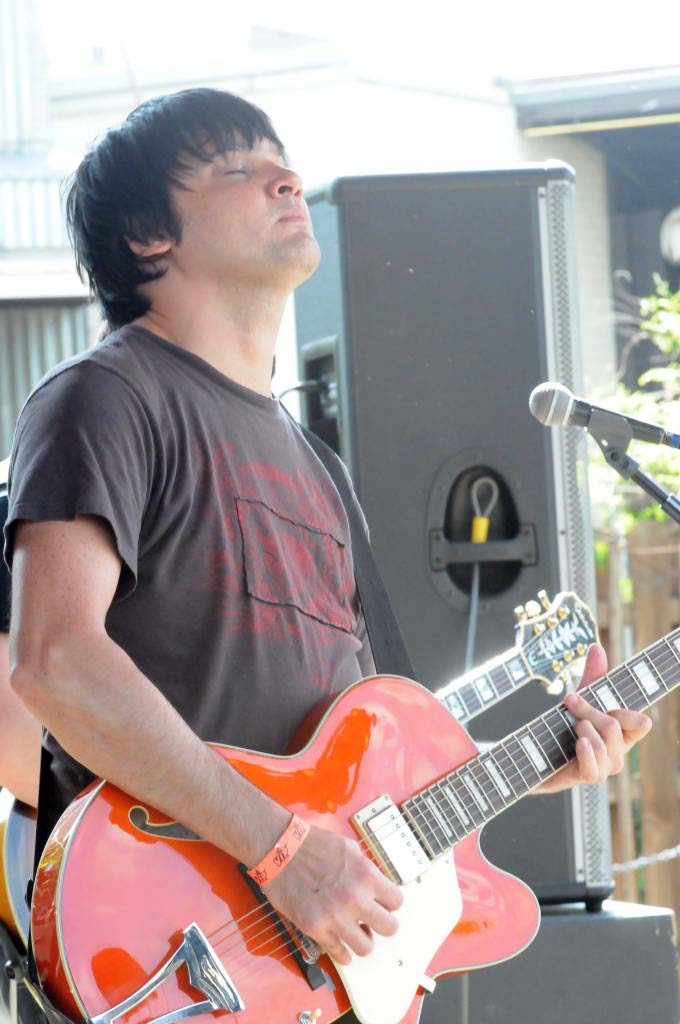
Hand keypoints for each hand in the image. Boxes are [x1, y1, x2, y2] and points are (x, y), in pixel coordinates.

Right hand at [265, 823, 402, 964]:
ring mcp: (335, 917)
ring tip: (354, 931)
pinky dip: (342, 953)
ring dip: (362, 940)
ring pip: (366, 948)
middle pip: (389, 928)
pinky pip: (339, 954)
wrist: (280, 849)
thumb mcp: (349, 848)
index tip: (381, 903)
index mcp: (366, 875)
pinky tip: (340, 945)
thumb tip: (376, 885)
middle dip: (382, 924)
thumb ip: (365, 869)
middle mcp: (355, 898)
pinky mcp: (316, 929)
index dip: (388, 902)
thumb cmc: (312, 844)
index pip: (396, 902)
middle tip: (371, 919)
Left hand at [537, 643, 651, 793]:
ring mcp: (603, 767)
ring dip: (584, 729)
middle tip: (571, 702)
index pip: (640, 724)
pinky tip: (579, 743)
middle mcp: (616, 751)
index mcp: (620, 732)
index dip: (630, 714)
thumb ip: (592, 677)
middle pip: (614, 726)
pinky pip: (594, 769)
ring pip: (604, 746)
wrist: (535, 755)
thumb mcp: (579, 699)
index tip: (614, 705)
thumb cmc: (563, 726)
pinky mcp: (586, 778)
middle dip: (590, 710)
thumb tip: (597, 647)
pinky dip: (587, 753)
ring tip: (571, 726)